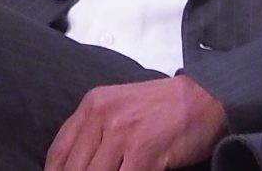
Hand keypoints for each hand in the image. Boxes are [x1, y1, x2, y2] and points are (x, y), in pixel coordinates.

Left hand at [45, 76, 227, 170]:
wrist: (204, 97)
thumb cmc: (163, 107)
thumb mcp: (119, 108)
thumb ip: (94, 135)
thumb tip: (75, 167)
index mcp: (92, 105)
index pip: (58, 154)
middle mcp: (102, 116)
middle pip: (73, 170)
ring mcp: (122, 133)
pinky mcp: (143, 151)